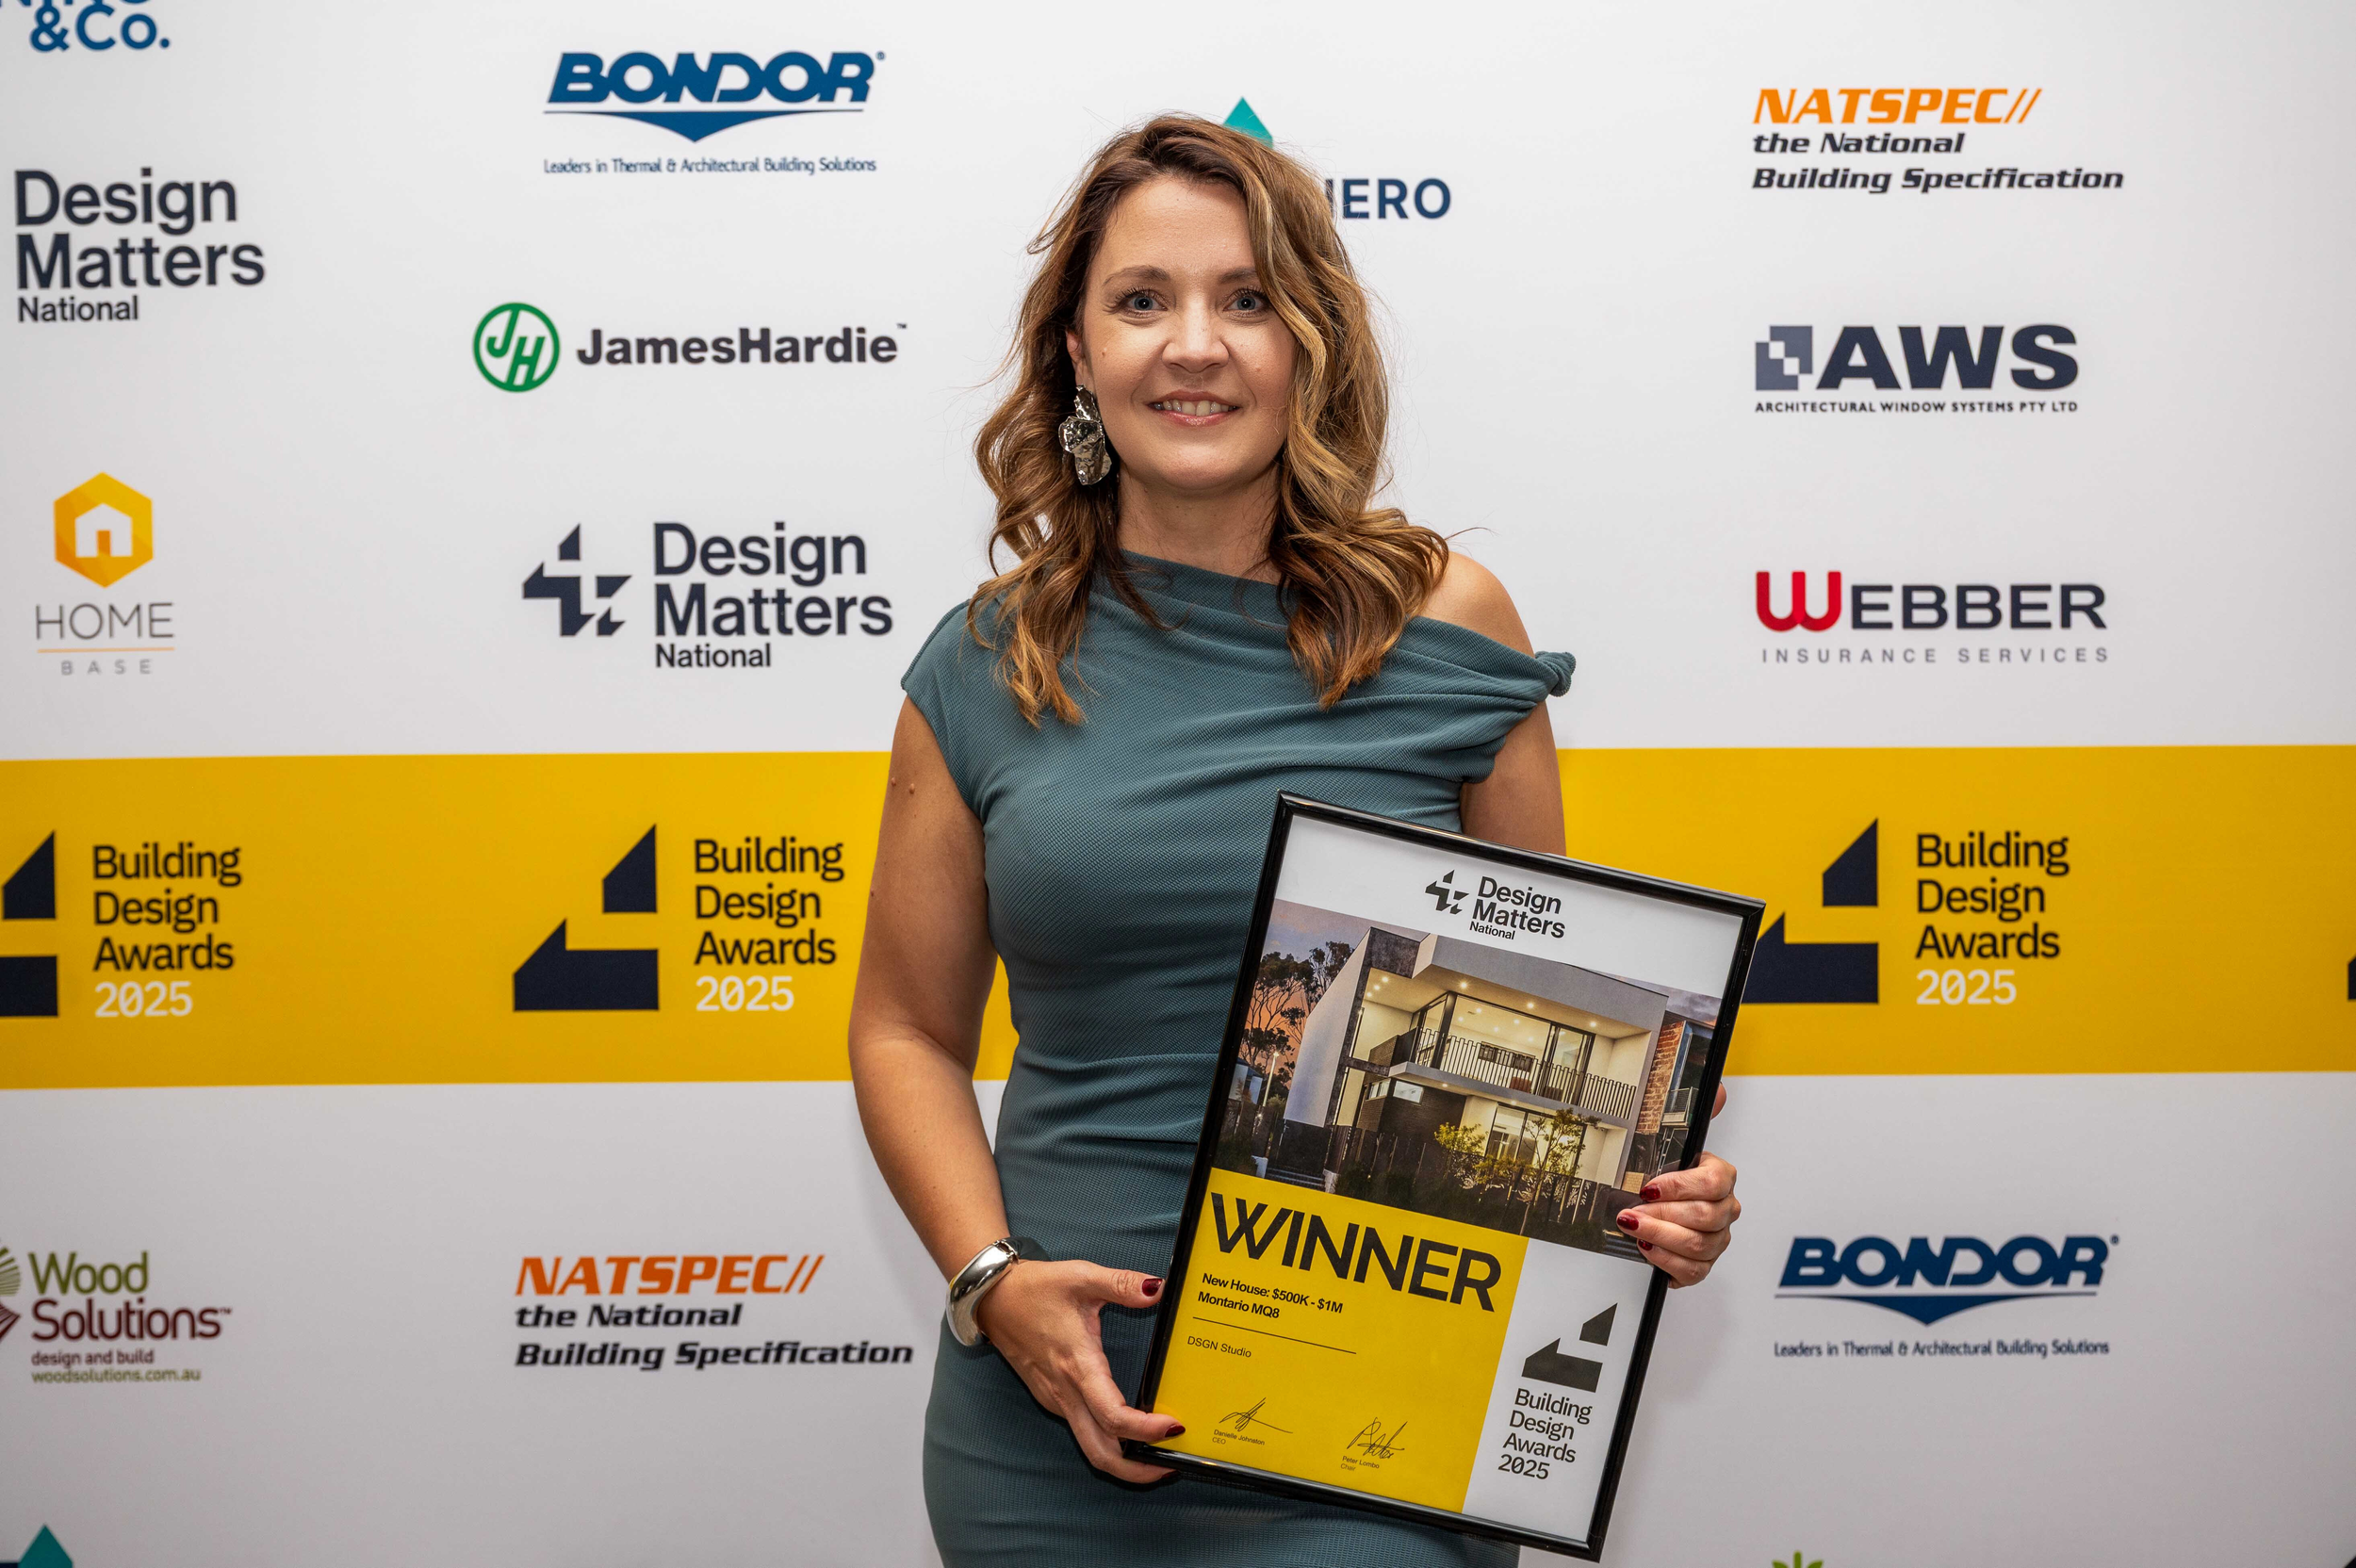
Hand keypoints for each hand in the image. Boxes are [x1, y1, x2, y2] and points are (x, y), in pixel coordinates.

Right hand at [973, 1259, 1180, 1481]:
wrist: (992, 1297)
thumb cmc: (1035, 1289)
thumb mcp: (1081, 1277)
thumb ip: (1122, 1284)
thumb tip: (1158, 1288)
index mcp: (1077, 1366)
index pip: (1113, 1416)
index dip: (1146, 1430)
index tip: (1174, 1426)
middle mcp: (1066, 1392)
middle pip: (1101, 1453)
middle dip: (1136, 1470)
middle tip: (1170, 1464)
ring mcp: (1056, 1400)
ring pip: (1091, 1445)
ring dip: (1124, 1459)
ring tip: (1158, 1451)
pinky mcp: (1052, 1398)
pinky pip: (1082, 1430)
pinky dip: (1109, 1440)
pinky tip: (1129, 1428)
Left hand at [1617, 1083, 1739, 1286]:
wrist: (1661, 1205)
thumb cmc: (1667, 1173)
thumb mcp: (1674, 1142)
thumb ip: (1693, 1114)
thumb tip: (1717, 1089)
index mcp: (1721, 1177)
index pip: (1715, 1181)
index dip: (1680, 1186)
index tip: (1649, 1186)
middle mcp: (1724, 1209)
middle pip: (1704, 1216)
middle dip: (1662, 1215)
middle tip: (1632, 1211)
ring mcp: (1716, 1238)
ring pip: (1698, 1245)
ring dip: (1660, 1237)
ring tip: (1634, 1228)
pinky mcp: (1703, 1263)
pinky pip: (1693, 1271)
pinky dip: (1667, 1262)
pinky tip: (1647, 1250)